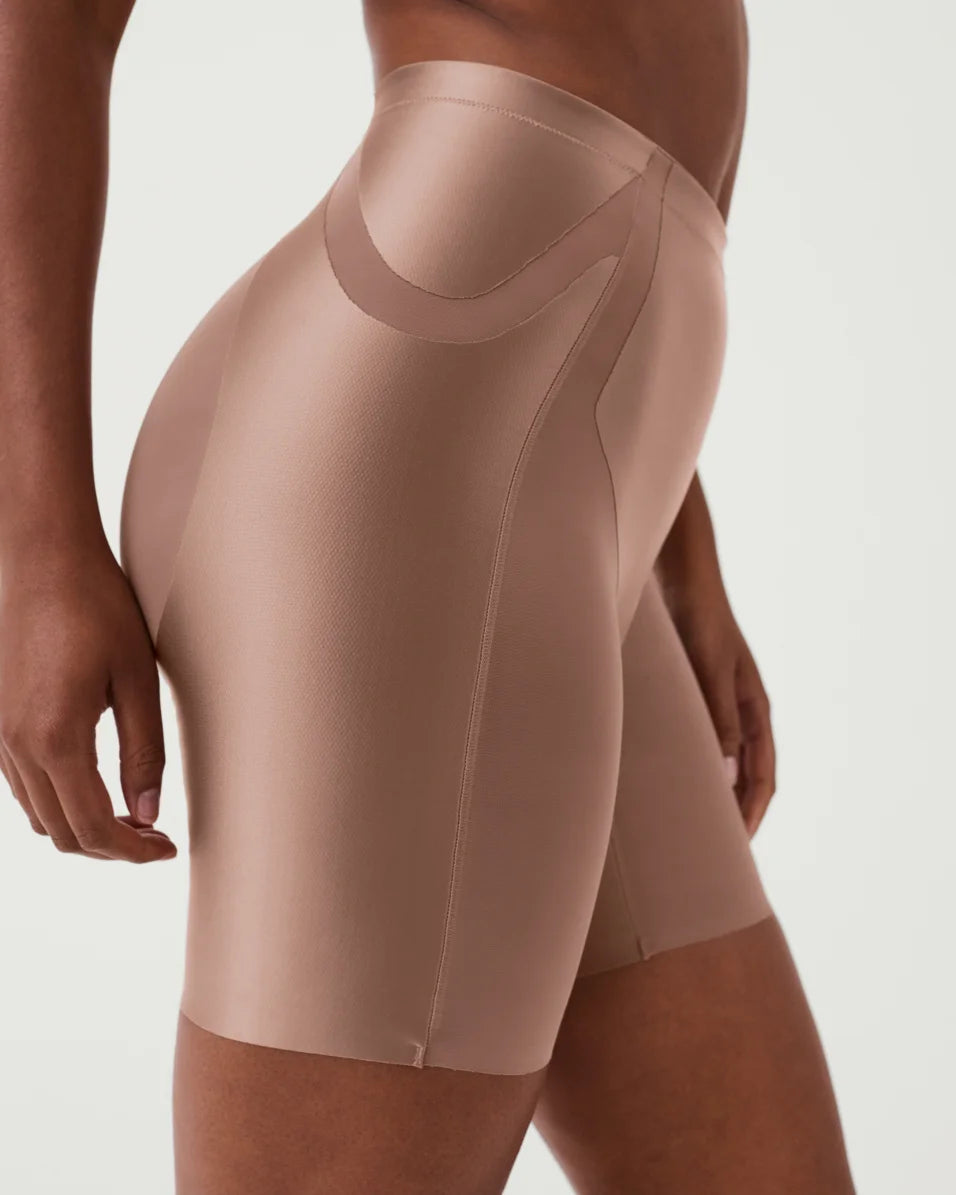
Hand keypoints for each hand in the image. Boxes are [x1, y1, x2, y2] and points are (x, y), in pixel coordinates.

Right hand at [0, 546, 174, 861]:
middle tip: (156, 837)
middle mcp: (16, 745)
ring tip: (132, 816)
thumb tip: (149, 812)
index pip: (93, 827)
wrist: (43, 558)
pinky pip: (23, 786)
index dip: (132, 851)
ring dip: (83, 827)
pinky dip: (59, 802)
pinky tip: (95, 786)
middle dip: (111, 847)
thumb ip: (144, 751)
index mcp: (55, 738)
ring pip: (38, 815)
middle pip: (61, 833)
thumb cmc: (97, 607)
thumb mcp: (137, 680)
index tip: (166, 850)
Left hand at [664, 581, 775, 837]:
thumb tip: (726, 766)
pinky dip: (691, 767)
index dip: (752, 812)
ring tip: (691, 824)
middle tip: (714, 850)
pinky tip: (668, 781)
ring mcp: (717, 706)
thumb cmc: (699, 620)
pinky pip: (697, 743)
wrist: (681, 581)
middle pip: (745, 777)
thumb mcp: (710, 669)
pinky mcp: (692, 696)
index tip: (739, 844)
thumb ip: (718, 713)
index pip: (763, 776)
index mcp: (754, 710)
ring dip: (713, 793)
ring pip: (721, 763)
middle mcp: (740, 713)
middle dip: (735, 813)